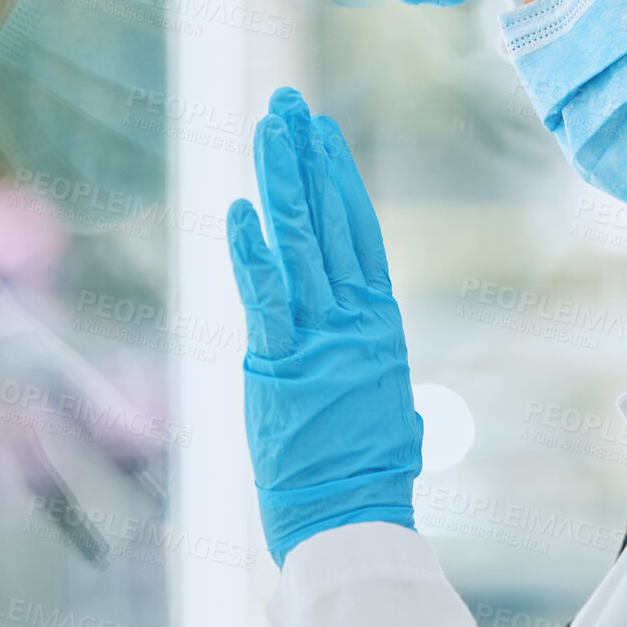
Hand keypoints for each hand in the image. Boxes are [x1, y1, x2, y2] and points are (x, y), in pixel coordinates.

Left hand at [227, 86, 421, 565]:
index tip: (322, 134)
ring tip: (269, 130)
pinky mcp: (281, 366)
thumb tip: (383, 372)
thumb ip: (372, 373)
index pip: (358, 234)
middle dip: (305, 161)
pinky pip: (265, 300)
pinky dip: (252, 253)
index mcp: (378, 326)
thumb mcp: (384, 408)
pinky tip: (241, 211)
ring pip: (299, 244)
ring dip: (282, 184)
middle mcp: (352, 321)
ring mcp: (319, 339)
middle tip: (288, 107)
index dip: (337, 180)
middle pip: (328, 223)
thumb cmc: (369, 474)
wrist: (352, 519)